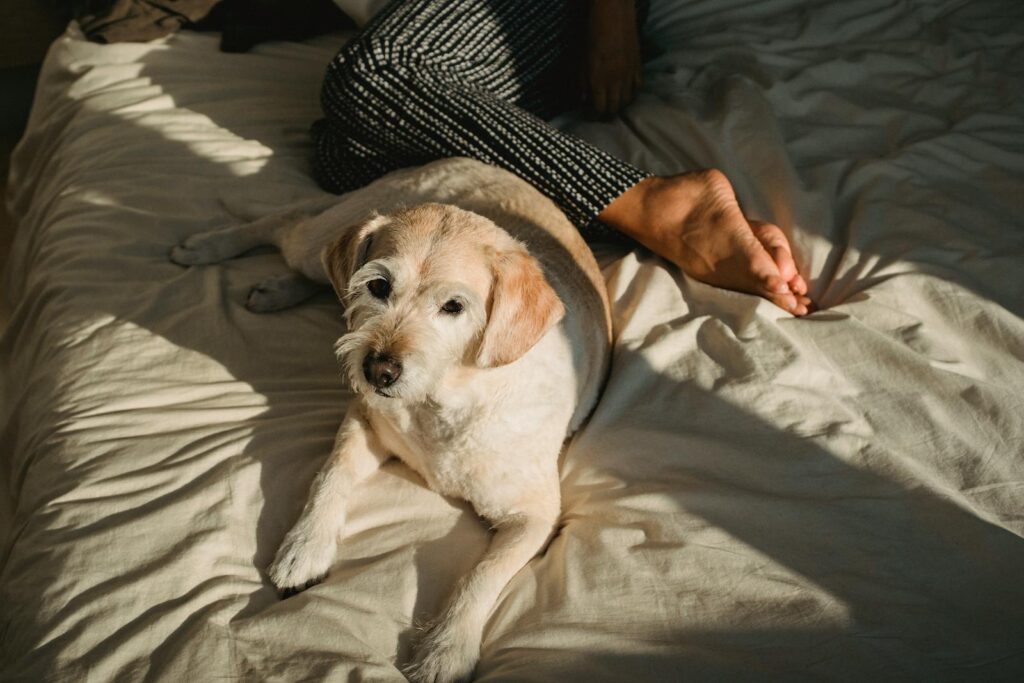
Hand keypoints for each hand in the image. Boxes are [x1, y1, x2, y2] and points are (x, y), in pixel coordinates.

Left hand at [585, 0, 641, 116]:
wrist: (613, 15)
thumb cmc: (593, 35)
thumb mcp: (581, 60)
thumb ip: (581, 82)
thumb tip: (582, 100)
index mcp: (599, 80)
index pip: (599, 108)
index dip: (594, 115)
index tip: (590, 115)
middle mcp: (616, 81)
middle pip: (614, 107)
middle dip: (607, 113)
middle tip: (602, 114)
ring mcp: (629, 74)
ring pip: (627, 100)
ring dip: (620, 104)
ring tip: (613, 104)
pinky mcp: (638, 66)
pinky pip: (637, 87)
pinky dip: (632, 93)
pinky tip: (626, 92)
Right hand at [598, 170, 812, 315]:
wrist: (647, 210)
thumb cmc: (685, 193)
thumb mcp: (718, 187)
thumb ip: (741, 209)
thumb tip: (753, 232)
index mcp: (727, 236)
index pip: (754, 260)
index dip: (771, 276)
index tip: (785, 288)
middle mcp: (720, 260)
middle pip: (756, 281)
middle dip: (780, 295)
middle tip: (802, 309)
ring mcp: (711, 270)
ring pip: (745, 286)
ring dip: (769, 297)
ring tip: (793, 307)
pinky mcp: (704, 274)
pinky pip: (734, 286)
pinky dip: (752, 291)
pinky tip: (765, 294)